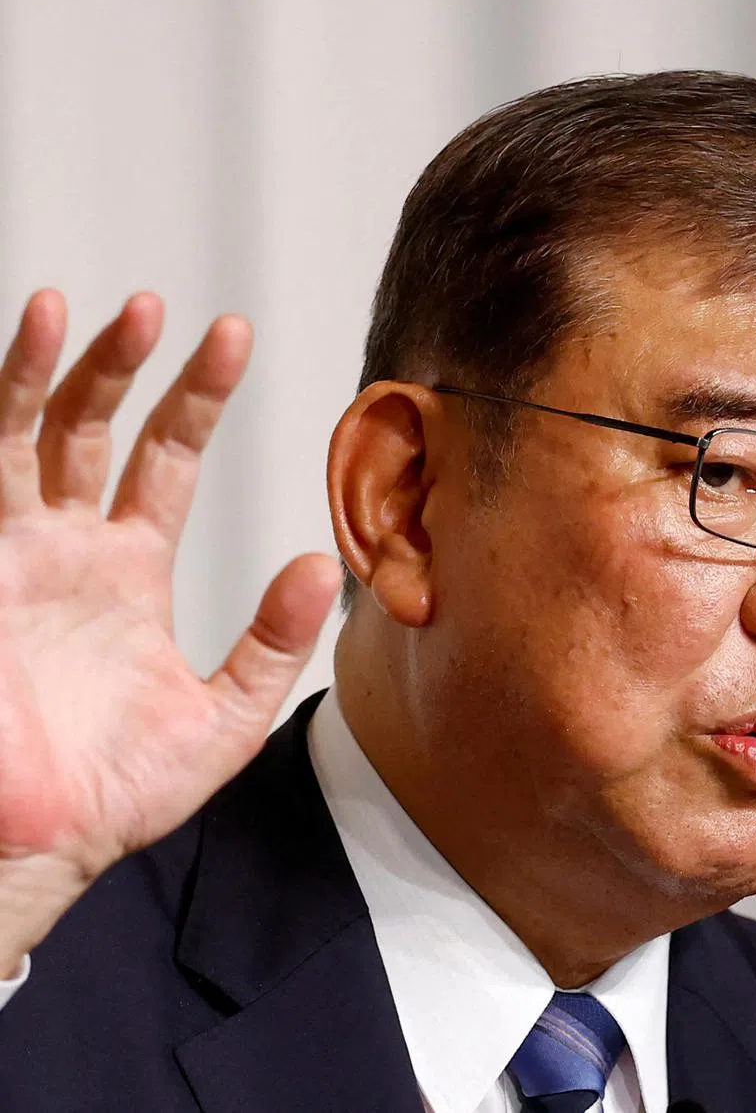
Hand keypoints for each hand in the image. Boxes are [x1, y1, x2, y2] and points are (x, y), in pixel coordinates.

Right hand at [0, 291, 340, 976]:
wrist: (33, 847)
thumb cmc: (115, 794)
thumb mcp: (223, 717)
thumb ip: (273, 643)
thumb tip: (324, 567)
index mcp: (128, 570)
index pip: (164, 459)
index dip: (195, 398)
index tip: (229, 339)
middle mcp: (66, 548)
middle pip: (91, 428)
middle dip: (124, 365)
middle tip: (159, 309)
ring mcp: (9, 553)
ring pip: (21, 435)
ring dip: (45, 369)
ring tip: (74, 307)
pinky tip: (14, 359)